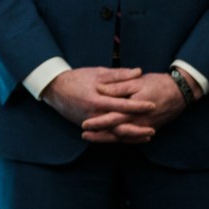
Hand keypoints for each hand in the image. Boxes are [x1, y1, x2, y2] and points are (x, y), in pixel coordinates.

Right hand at [41, 67, 155, 141]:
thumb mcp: (97, 73)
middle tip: (153, 128)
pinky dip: (120, 137)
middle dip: (137, 128)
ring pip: (114, 133)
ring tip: (147, 135)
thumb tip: (138, 71)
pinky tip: (132, 137)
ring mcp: (90, 122)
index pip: (122, 105)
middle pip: (119, 125)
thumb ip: (118, 75)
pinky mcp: (87, 127)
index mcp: (97, 99)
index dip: (138, 106)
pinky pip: (106, 135)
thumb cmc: (77, 78)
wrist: (54, 89)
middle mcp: (94, 114)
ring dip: (132, 136)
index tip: (153, 105)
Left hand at [79, 70, 192, 142]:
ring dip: (108, 139)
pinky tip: (112, 139)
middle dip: (100, 135)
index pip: (113, 119)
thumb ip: (118, 87)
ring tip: (92, 138)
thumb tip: (99, 89)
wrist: (180, 92)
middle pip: (117, 132)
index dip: (98, 123)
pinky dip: (122, 140)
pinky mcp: (150, 127)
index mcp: (135, 109)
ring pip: (125, 137)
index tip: (84, 124)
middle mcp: (140, 121)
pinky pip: (134, 138)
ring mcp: (146, 126)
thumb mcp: (136, 81)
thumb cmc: (157, 83)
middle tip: (84, 135)